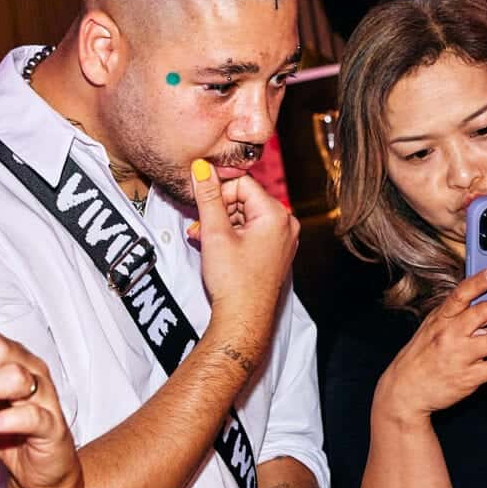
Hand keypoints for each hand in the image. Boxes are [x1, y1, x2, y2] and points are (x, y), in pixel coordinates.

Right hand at [189, 159, 298, 342]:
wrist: (243, 318)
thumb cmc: (234, 281)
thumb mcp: (215, 232)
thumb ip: (207, 196)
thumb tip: (201, 169)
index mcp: (276, 215)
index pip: (242, 183)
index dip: (218, 194)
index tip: (202, 209)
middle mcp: (286, 224)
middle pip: (245, 199)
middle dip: (219, 210)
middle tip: (200, 226)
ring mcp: (283, 239)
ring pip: (247, 216)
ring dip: (223, 223)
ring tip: (204, 238)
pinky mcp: (276, 252)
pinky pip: (253, 231)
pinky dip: (233, 235)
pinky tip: (216, 246)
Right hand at [375, 266, 486, 423]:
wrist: (407, 389)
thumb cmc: (421, 356)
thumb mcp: (431, 328)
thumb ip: (453, 314)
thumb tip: (476, 297)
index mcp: (441, 318)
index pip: (462, 292)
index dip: (482, 279)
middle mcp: (450, 334)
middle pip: (485, 313)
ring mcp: (460, 355)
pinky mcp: (469, 377)